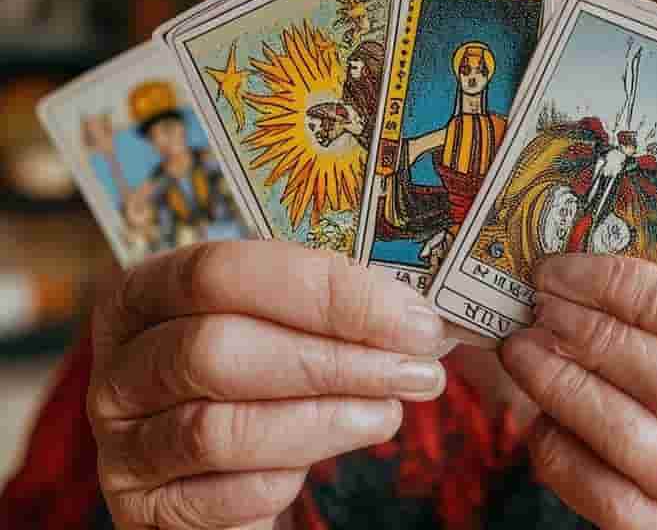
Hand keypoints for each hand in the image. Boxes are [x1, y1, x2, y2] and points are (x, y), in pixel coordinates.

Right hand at [89, 240, 447, 528]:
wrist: (218, 457)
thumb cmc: (261, 362)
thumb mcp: (279, 316)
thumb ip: (326, 300)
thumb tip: (418, 312)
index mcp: (146, 289)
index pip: (223, 271)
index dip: (325, 292)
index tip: (411, 317)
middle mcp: (119, 363)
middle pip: (218, 350)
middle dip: (333, 360)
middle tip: (416, 369)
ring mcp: (120, 443)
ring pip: (219, 430)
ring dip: (324, 421)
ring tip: (389, 412)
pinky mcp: (144, 511)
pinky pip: (220, 499)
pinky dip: (284, 479)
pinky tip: (325, 457)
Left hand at [500, 254, 656, 528]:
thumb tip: (598, 289)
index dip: (639, 287)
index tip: (572, 269)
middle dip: (593, 330)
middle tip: (539, 304)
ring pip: (631, 433)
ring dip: (564, 382)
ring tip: (519, 349)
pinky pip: (606, 496)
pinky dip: (564, 452)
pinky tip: (537, 423)